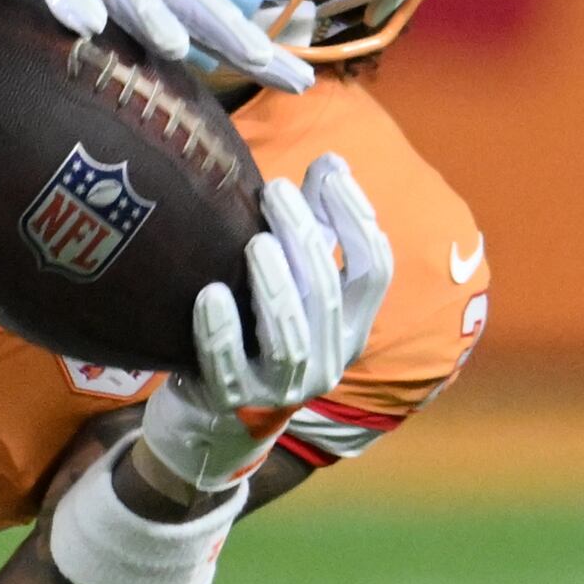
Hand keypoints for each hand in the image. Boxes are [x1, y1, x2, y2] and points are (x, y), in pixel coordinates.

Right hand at [0, 0, 312, 94]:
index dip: (253, 43)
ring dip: (149, 15)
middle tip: (260, 60)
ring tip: (174, 46)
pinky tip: (83, 25)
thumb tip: (219, 39)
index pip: (214, 13)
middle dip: (224, 29)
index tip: (300, 82)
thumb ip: (165, 11)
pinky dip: (69, 2)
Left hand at [135, 154, 392, 491]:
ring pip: (290, 335)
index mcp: (350, 327)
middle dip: (305, 236)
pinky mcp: (232, 403)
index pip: (373, 269)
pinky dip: (220, 330)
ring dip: (274, 284)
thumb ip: (313, 234)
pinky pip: (228, 365)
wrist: (210, 421)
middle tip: (274, 191)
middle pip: (328, 293)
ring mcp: (281, 388)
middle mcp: (327, 360)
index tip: (328, 170)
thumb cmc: (253, 335)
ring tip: (254, 242)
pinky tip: (209, 293)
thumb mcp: (291, 289)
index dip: (357, 218)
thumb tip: (330, 162)